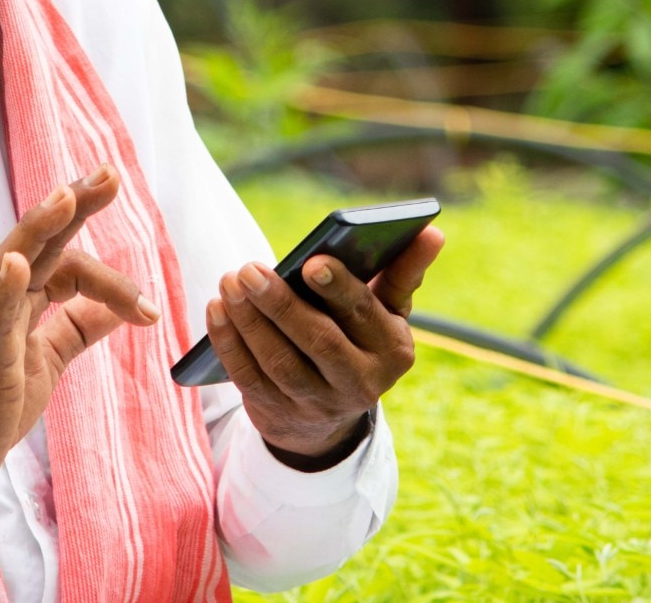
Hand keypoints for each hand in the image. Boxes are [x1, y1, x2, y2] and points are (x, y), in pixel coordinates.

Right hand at [0, 166, 156, 558]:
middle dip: (74, 204)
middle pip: (38, 240)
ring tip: (66, 196)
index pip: (68, 265)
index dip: (112, 281)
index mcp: (18, 301)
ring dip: (39, 227)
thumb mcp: (46, 360)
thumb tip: (122, 308)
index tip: (150, 313)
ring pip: (10, 262)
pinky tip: (18, 265)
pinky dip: (6, 289)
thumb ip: (78, 328)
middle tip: (111, 173)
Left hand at [206, 225, 443, 467]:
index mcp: (393, 351)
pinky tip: (217, 309)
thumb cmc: (360, 340)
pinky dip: (229, 343)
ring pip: (278, 361)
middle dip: (280, 304)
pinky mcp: (278, 414)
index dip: (338, 288)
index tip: (311, 261)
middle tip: (249, 269)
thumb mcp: (388, 313)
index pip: (363, 315)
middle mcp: (360, 384)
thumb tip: (433, 231)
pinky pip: (248, 377)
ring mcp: (317, 404)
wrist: (330, 417)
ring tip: (230, 281)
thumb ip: (403, 272)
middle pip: (317, 341)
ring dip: (249, 320)